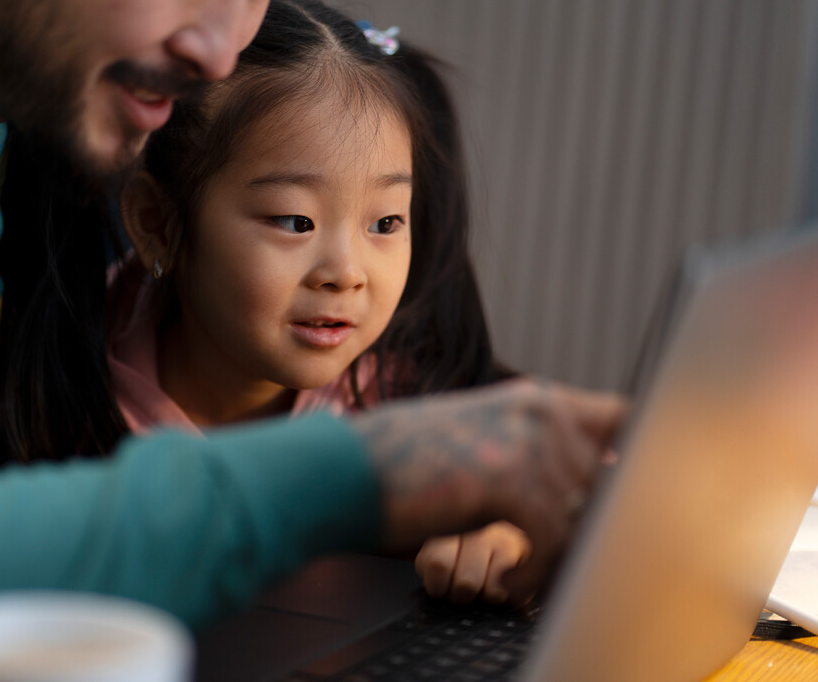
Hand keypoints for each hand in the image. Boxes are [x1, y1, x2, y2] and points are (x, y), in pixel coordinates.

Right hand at [354, 377, 626, 605]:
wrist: (344, 470)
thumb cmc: (405, 463)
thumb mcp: (480, 439)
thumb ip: (534, 450)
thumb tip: (596, 480)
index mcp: (536, 400)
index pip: (624, 419)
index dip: (635, 462)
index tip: (628, 503)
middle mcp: (542, 412)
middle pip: (609, 483)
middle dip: (592, 532)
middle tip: (565, 567)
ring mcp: (529, 441)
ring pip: (582, 518)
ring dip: (557, 559)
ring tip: (523, 577)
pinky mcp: (512, 479)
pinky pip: (553, 541)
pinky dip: (533, 573)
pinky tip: (506, 581)